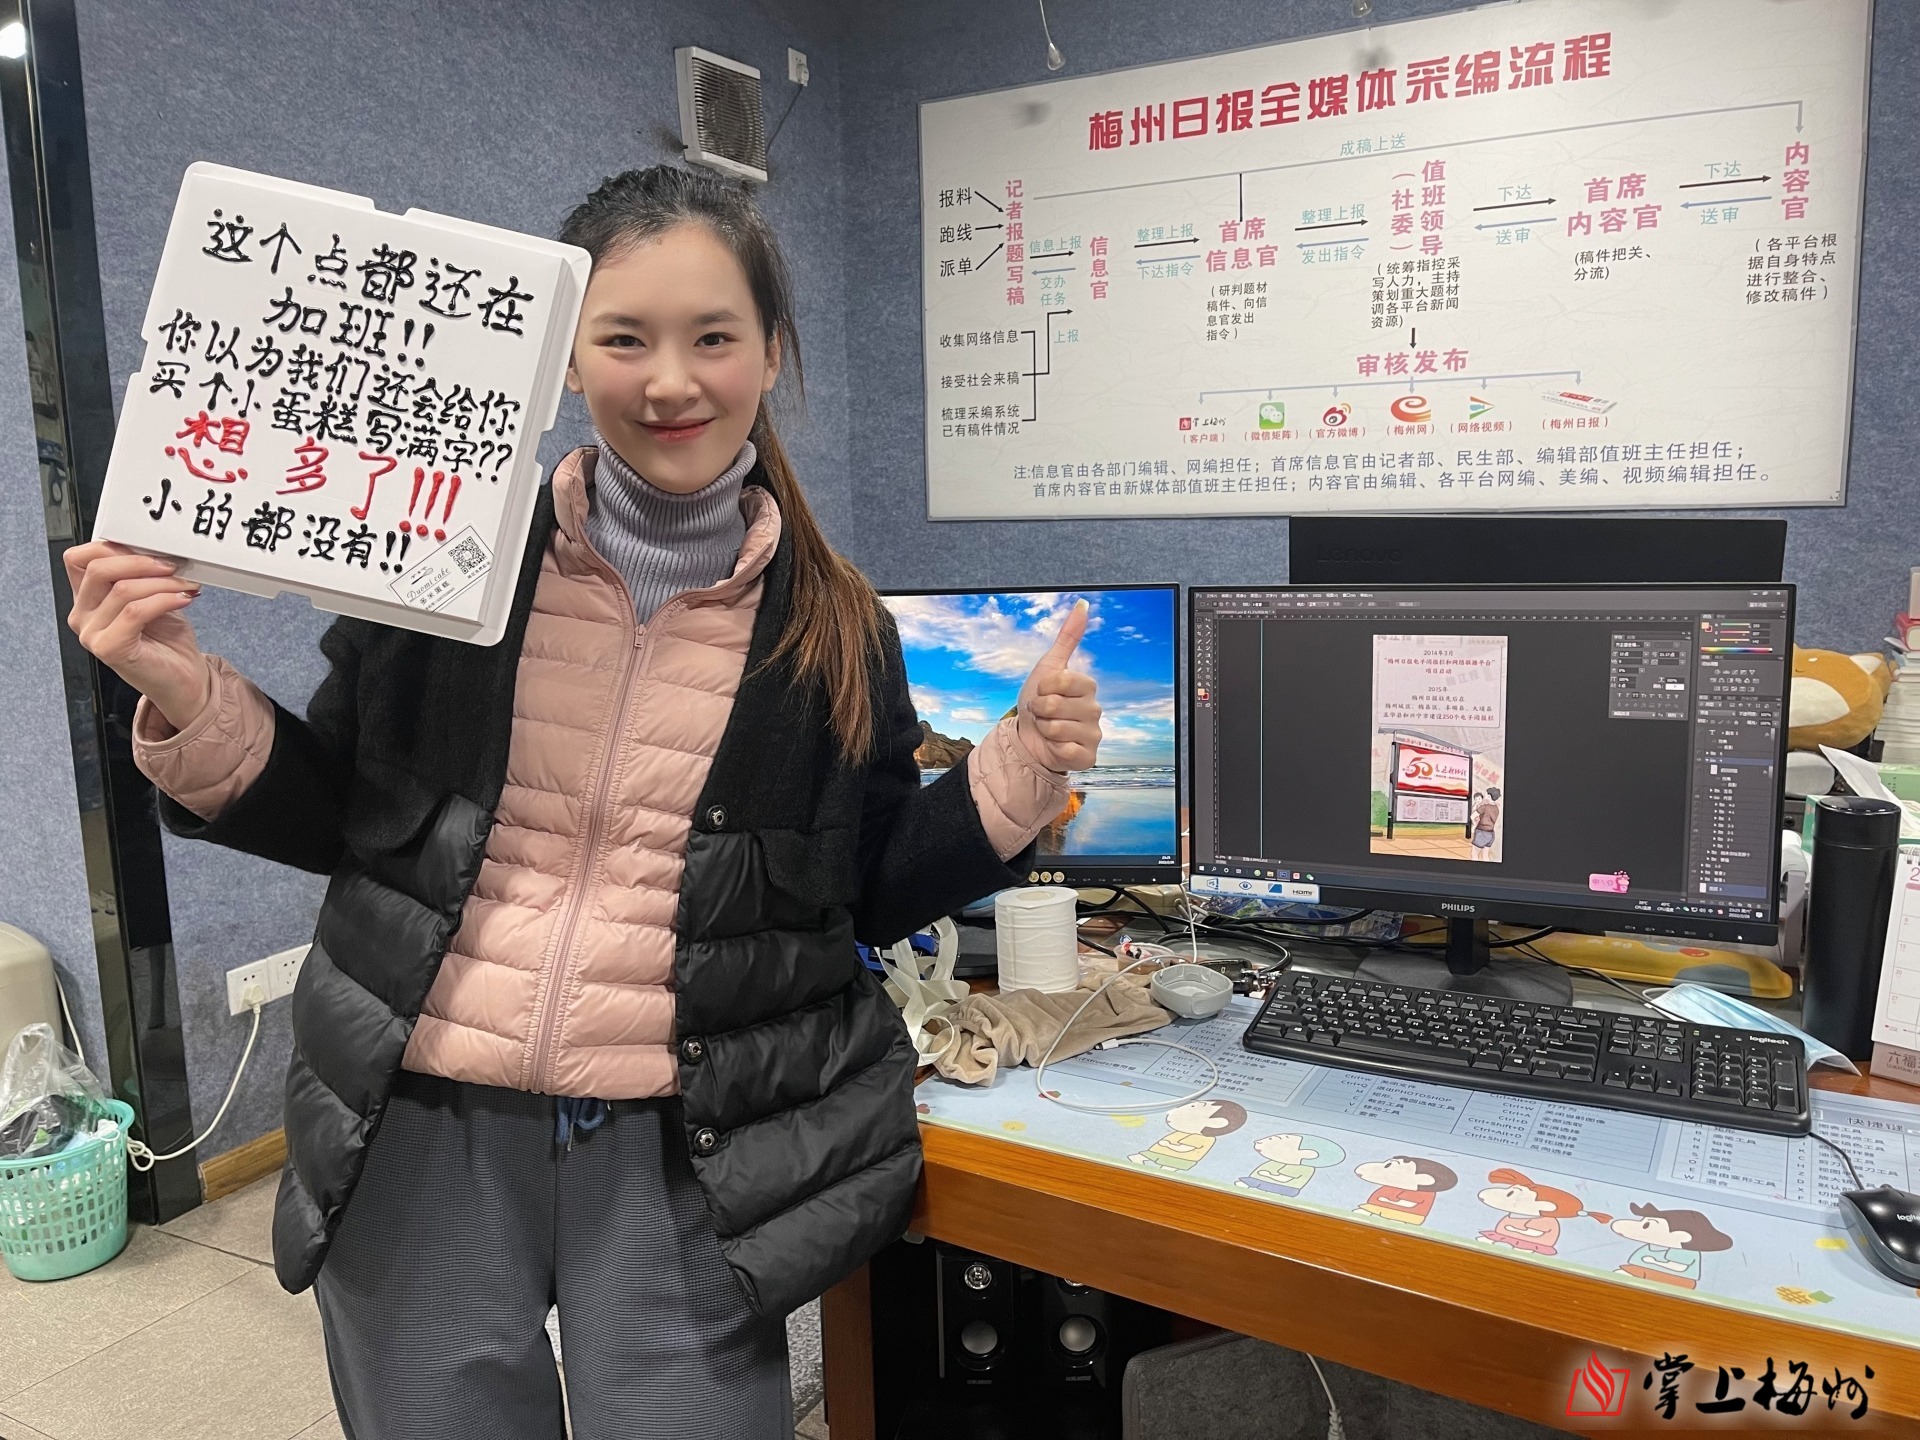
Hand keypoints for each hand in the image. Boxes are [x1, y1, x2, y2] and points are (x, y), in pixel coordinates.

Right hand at [63, 541, 209, 729]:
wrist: (184, 680)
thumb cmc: (167, 640)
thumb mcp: (151, 597)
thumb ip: (141, 575)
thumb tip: (155, 546)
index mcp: (86, 599)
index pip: (78, 559)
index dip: (110, 547)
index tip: (146, 547)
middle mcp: (81, 616)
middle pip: (98, 569)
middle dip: (141, 561)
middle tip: (173, 564)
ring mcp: (91, 634)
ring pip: (122, 589)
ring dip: (162, 582)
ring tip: (187, 585)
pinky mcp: (109, 649)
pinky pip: (135, 612)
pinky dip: (164, 600)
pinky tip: (183, 599)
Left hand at [1016, 598, 1101, 773]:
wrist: (1028, 737)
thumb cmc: (1038, 700)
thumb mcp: (1049, 666)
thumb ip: (1068, 637)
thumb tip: (1083, 603)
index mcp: (1088, 686)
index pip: (1061, 681)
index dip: (1042, 687)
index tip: (1041, 692)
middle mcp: (1095, 710)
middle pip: (1055, 705)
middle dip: (1039, 710)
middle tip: (1042, 713)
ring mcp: (1093, 734)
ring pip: (1057, 729)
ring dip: (1043, 730)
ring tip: (1047, 730)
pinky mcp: (1088, 757)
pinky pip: (1066, 750)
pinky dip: (1053, 749)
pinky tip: (1055, 747)